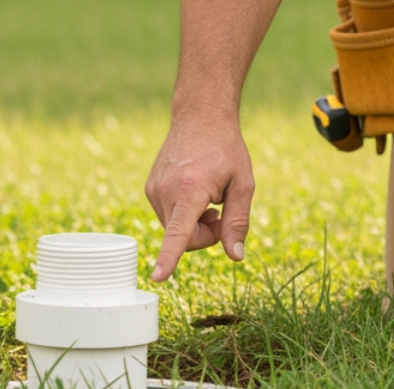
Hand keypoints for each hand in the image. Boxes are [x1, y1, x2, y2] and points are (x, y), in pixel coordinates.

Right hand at [144, 114, 253, 281]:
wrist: (200, 116)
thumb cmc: (226, 149)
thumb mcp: (243, 183)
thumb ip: (238, 221)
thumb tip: (235, 255)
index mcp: (191, 189)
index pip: (178, 232)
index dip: (169, 257)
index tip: (158, 277)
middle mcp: (166, 191)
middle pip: (185, 239)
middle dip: (205, 235)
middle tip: (220, 213)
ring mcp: (154, 190)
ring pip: (175, 230)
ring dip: (194, 223)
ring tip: (208, 196)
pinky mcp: (149, 188)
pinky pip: (168, 217)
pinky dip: (183, 214)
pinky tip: (194, 191)